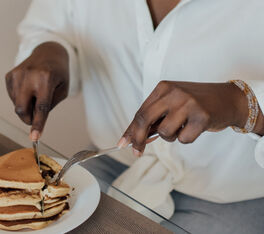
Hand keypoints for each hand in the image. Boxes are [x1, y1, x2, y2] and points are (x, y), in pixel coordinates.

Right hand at [6, 42, 68, 140]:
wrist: (48, 52)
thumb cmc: (58, 72)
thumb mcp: (62, 89)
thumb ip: (49, 105)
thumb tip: (32, 119)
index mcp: (46, 78)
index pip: (41, 107)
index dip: (38, 124)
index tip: (34, 137)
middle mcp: (29, 75)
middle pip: (22, 109)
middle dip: (28, 119)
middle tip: (36, 117)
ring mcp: (17, 74)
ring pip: (16, 104)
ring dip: (26, 107)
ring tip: (36, 94)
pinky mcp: (10, 75)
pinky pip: (12, 97)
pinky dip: (20, 99)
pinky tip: (29, 89)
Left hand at [118, 81, 251, 155]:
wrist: (228, 99)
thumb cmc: (195, 103)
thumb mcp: (171, 103)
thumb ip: (154, 117)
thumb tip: (133, 137)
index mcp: (163, 88)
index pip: (140, 112)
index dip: (131, 130)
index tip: (123, 144)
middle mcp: (174, 93)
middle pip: (145, 119)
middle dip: (138, 139)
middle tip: (137, 151)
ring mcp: (188, 103)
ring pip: (164, 132)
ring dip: (171, 137)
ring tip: (182, 127)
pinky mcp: (202, 116)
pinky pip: (183, 139)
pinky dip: (187, 138)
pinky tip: (195, 128)